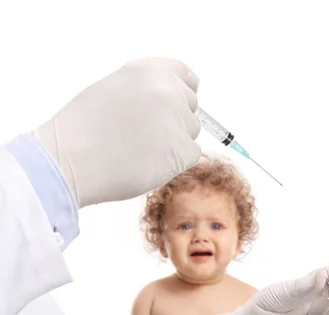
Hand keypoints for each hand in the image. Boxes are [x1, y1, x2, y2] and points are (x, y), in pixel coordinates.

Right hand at [31, 58, 200, 207]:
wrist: (70, 159)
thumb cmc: (81, 130)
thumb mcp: (113, 89)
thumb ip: (145, 91)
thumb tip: (169, 107)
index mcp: (149, 70)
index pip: (185, 77)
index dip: (182, 93)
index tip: (176, 106)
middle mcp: (168, 90)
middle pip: (190, 107)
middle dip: (174, 121)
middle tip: (145, 137)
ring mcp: (177, 120)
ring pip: (191, 132)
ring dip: (173, 143)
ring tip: (139, 151)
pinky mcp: (181, 151)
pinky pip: (191, 155)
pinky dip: (174, 163)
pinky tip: (148, 164)